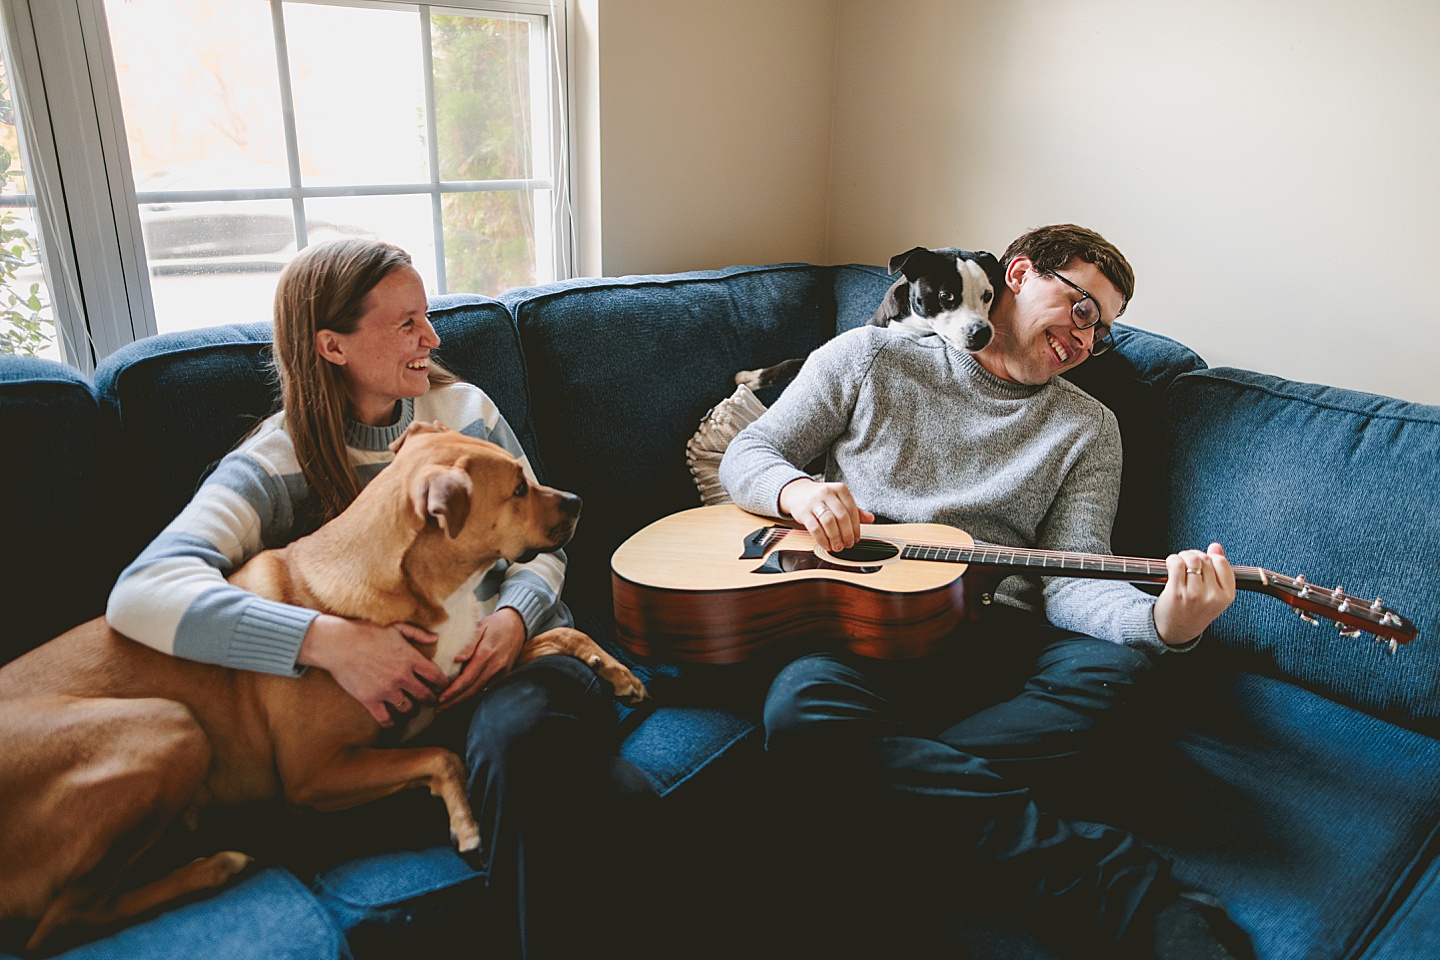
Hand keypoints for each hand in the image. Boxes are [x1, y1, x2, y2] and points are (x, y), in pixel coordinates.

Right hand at [298, 615, 446, 726]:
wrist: (338, 643)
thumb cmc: (366, 632)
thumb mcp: (396, 627)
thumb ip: (417, 633)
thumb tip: (436, 638)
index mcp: (410, 658)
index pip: (436, 677)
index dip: (443, 684)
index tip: (442, 687)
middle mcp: (402, 676)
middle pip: (426, 696)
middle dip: (431, 700)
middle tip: (430, 701)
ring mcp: (386, 690)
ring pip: (408, 709)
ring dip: (412, 710)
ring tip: (411, 708)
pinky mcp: (370, 700)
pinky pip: (386, 719)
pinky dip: (392, 723)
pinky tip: (393, 721)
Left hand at [438, 607, 526, 711]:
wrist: (517, 624)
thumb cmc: (495, 624)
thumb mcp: (480, 626)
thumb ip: (469, 643)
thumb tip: (456, 659)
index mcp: (486, 654)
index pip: (467, 678)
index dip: (453, 691)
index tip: (440, 698)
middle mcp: (495, 666)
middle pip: (472, 690)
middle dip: (454, 702)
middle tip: (438, 709)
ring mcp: (501, 673)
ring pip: (479, 693)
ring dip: (462, 702)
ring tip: (446, 708)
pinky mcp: (504, 675)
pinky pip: (487, 690)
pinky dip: (474, 697)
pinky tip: (462, 701)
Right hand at [778, 477, 875, 553]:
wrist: (797, 493)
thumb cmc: (822, 499)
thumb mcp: (839, 500)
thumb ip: (855, 510)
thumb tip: (871, 518)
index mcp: (840, 489)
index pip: (852, 509)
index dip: (856, 527)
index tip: (856, 538)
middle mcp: (827, 493)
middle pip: (841, 516)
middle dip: (847, 534)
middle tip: (848, 545)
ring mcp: (814, 502)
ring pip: (829, 522)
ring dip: (835, 538)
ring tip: (838, 547)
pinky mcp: (803, 512)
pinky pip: (815, 528)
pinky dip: (822, 539)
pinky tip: (826, 545)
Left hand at [1153, 543, 1235, 646]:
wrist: (1176, 630)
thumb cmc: (1195, 610)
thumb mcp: (1214, 595)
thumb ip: (1218, 570)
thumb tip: (1216, 546)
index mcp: (1226, 596)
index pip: (1222, 562)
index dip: (1210, 557)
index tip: (1203, 561)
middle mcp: (1212, 596)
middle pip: (1205, 559)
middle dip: (1195, 556)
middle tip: (1187, 562)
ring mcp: (1195, 594)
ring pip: (1192, 559)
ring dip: (1183, 556)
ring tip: (1179, 563)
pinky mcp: (1177, 592)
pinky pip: (1176, 564)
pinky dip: (1172, 559)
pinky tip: (1171, 565)